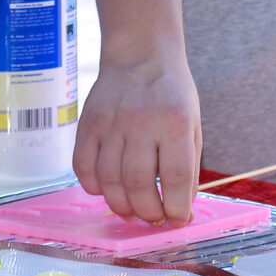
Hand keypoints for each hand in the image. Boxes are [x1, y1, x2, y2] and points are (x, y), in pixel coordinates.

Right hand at [73, 48, 200, 224]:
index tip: (178, 219)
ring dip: (120, 206)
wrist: (141, 55)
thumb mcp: (193, 125)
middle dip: (146, 212)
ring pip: (108, 181)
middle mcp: (142, 123)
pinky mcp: (87, 124)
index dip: (176, 208)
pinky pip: (83, 168)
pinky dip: (93, 187)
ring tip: (131, 211)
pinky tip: (107, 190)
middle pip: (137, 184)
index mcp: (175, 122)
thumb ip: (188, 168)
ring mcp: (110, 123)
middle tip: (152, 218)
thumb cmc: (172, 95)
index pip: (175, 177)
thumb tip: (181, 212)